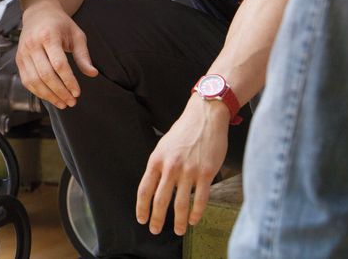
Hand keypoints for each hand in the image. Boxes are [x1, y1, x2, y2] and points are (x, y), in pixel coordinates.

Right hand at [16, 2, 97, 109]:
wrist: (38, 13)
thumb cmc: (60, 24)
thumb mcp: (76, 35)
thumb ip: (83, 55)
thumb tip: (92, 74)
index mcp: (48, 35)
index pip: (58, 64)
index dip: (68, 81)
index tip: (77, 92)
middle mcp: (33, 44)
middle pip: (45, 75)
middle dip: (60, 92)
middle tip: (72, 101)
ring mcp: (23, 53)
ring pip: (34, 81)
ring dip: (49, 96)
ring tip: (63, 103)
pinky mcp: (18, 60)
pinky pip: (27, 81)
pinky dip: (38, 92)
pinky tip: (50, 97)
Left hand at [135, 97, 229, 236]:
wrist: (205, 116)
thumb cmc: (184, 131)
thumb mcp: (163, 146)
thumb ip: (159, 165)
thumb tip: (154, 186)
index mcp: (157, 160)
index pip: (145, 189)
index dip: (142, 207)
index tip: (141, 219)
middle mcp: (170, 167)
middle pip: (160, 200)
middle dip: (156, 219)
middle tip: (155, 230)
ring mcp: (189, 171)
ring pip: (180, 203)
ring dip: (178, 221)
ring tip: (178, 230)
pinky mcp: (206, 172)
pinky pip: (200, 199)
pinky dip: (196, 213)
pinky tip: (193, 220)